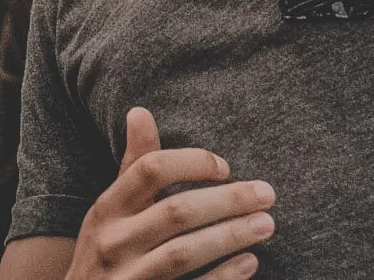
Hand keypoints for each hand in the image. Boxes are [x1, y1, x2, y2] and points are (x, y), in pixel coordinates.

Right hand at [65, 108, 273, 279]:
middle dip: (227, 201)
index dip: (192, 163)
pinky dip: (222, 277)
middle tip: (267, 194)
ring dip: (230, 236)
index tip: (226, 168)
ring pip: (183, 253)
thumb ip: (134, 165)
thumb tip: (140, 111)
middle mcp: (112, 242)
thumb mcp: (111, 208)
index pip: (149, 170)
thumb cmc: (107, 248)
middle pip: (175, 212)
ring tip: (266, 224)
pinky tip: (249, 263)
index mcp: (106, 209)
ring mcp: (126, 278)